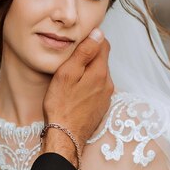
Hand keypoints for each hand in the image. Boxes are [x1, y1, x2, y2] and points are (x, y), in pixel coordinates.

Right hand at [41, 28, 112, 165]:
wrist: (65, 137)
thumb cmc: (61, 105)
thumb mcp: (67, 74)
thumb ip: (84, 52)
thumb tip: (98, 33)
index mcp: (100, 72)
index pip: (103, 44)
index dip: (91, 39)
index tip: (77, 42)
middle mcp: (108, 83)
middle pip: (102, 59)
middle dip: (89, 56)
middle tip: (70, 60)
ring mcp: (106, 96)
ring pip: (99, 74)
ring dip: (88, 71)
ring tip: (71, 77)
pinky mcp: (102, 106)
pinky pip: (98, 88)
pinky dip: (89, 85)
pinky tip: (75, 92)